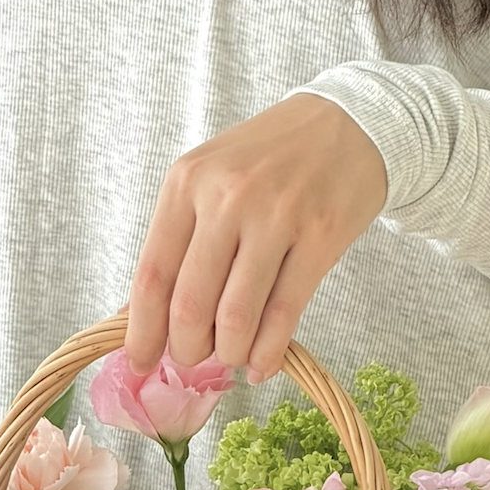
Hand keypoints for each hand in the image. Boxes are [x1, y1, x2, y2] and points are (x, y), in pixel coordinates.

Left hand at [123, 94, 386, 381]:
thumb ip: (181, 240)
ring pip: (235, 318)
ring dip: (228, 353)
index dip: (142, 331)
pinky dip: (267, 353)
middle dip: (188, 350)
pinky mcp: (319, 239)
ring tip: (231, 356)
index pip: (152, 275)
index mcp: (187, 183)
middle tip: (195, 358)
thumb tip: (145, 316)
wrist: (348, 124)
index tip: (141, 363)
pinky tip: (261, 365)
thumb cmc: (270, 159)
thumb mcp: (210, 180)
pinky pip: (283, 315)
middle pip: (189, 305)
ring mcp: (275, 218)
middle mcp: (226, 198)